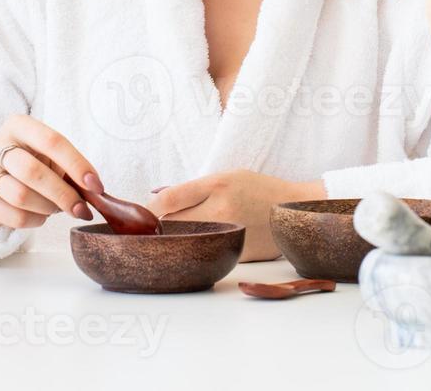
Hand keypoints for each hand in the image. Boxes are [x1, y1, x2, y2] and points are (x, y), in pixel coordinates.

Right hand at [0, 115, 101, 232]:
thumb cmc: (33, 159)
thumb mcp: (49, 153)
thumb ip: (70, 168)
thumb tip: (95, 193)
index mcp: (19, 125)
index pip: (51, 141)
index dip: (77, 165)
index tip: (96, 186)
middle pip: (32, 172)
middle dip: (63, 194)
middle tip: (81, 209)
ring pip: (21, 196)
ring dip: (48, 207)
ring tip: (58, 208)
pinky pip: (14, 217)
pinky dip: (36, 220)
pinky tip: (42, 215)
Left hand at [148, 170, 324, 261]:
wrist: (295, 210)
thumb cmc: (258, 189)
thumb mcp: (227, 177)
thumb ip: (193, 188)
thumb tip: (156, 197)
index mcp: (218, 185)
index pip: (169, 199)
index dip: (146, 208)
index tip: (135, 214)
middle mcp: (222, 209)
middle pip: (173, 222)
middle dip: (154, 227)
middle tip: (140, 230)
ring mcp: (230, 234)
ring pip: (187, 242)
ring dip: (171, 241)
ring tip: (161, 240)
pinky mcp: (237, 254)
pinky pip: (206, 253)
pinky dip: (194, 252)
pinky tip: (188, 250)